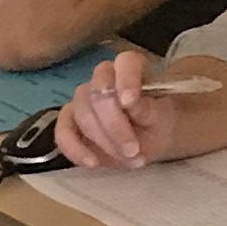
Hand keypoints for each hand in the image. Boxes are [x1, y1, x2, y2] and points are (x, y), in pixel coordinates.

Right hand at [58, 49, 180, 167]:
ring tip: (129, 160)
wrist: (152, 139)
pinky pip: (62, 132)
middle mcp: (103, 78)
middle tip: (134, 150)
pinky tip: (92, 163)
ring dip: (103, 142)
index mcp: (130, 68)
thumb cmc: (160, 123)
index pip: (125, 63)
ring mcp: (83, 99)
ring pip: (81, 114)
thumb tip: (127, 102)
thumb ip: (147, 109)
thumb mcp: (164, 119)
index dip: (125, 80)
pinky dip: (74, 149)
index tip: (129, 103)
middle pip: (97, 93)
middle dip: (114, 125)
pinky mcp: (70, 122)